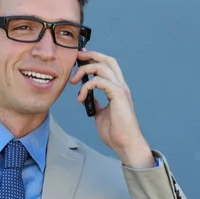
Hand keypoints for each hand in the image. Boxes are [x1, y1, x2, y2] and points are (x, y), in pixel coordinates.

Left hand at [69, 49, 154, 167]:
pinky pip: (99, 81)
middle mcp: (120, 86)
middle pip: (107, 60)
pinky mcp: (118, 95)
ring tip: (73, 81)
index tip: (80, 58)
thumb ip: (95, 103)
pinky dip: (86, 86)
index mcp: (117, 89)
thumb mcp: (101, 114)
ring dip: (85, 70)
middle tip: (77, 57)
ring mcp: (120, 89)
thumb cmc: (116, 132)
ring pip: (102, 67)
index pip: (108, 66)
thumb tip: (86, 98)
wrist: (126, 143)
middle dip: (91, 55)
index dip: (95, 58)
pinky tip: (80, 97)